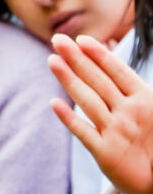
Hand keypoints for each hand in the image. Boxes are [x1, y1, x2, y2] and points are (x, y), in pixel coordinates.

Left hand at [48, 34, 152, 193]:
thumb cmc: (151, 137)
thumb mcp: (148, 107)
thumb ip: (127, 84)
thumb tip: (111, 46)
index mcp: (146, 100)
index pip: (118, 72)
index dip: (99, 55)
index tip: (81, 39)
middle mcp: (131, 114)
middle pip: (99, 81)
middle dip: (77, 58)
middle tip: (57, 40)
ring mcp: (116, 133)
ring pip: (88, 101)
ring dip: (68, 79)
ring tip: (51, 60)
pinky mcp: (104, 154)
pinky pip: (83, 132)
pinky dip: (68, 117)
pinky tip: (53, 103)